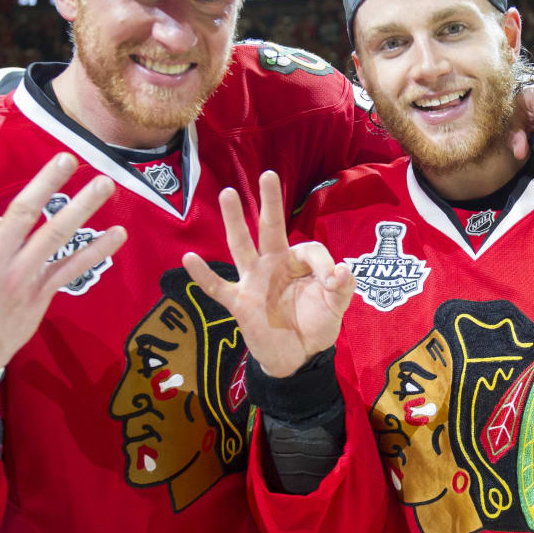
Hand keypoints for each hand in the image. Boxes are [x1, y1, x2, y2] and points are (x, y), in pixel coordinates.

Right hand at [0, 153, 127, 369]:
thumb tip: (3, 220)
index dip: (19, 202)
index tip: (49, 176)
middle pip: (28, 214)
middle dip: (51, 182)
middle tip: (73, 156)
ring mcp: (24, 279)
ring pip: (57, 236)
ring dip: (83, 207)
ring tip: (105, 185)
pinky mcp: (42, 293)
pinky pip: (73, 267)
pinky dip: (97, 250)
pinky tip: (118, 234)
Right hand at [183, 171, 352, 377]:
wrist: (298, 357)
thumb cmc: (315, 324)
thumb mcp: (335, 306)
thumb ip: (343, 288)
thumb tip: (343, 269)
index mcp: (296, 262)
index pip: (308, 249)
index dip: (324, 263)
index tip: (333, 282)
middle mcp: (273, 264)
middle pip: (270, 228)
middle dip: (270, 203)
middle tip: (268, 175)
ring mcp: (253, 281)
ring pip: (241, 246)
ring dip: (234, 222)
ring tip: (228, 194)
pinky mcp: (239, 302)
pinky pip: (217, 287)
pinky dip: (203, 275)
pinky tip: (190, 258)